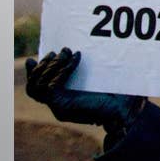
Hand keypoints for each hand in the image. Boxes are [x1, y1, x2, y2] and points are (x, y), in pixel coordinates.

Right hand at [24, 47, 142, 128]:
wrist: (127, 109)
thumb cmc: (117, 94)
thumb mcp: (96, 79)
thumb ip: (81, 71)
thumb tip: (73, 51)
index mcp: (63, 101)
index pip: (36, 89)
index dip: (33, 74)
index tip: (34, 59)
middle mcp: (58, 106)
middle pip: (33, 87)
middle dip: (43, 66)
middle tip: (59, 52)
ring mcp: (58, 107)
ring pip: (38, 85)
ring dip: (51, 65)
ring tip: (66, 52)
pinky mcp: (62, 106)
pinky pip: (51, 86)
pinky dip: (61, 70)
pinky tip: (76, 58)